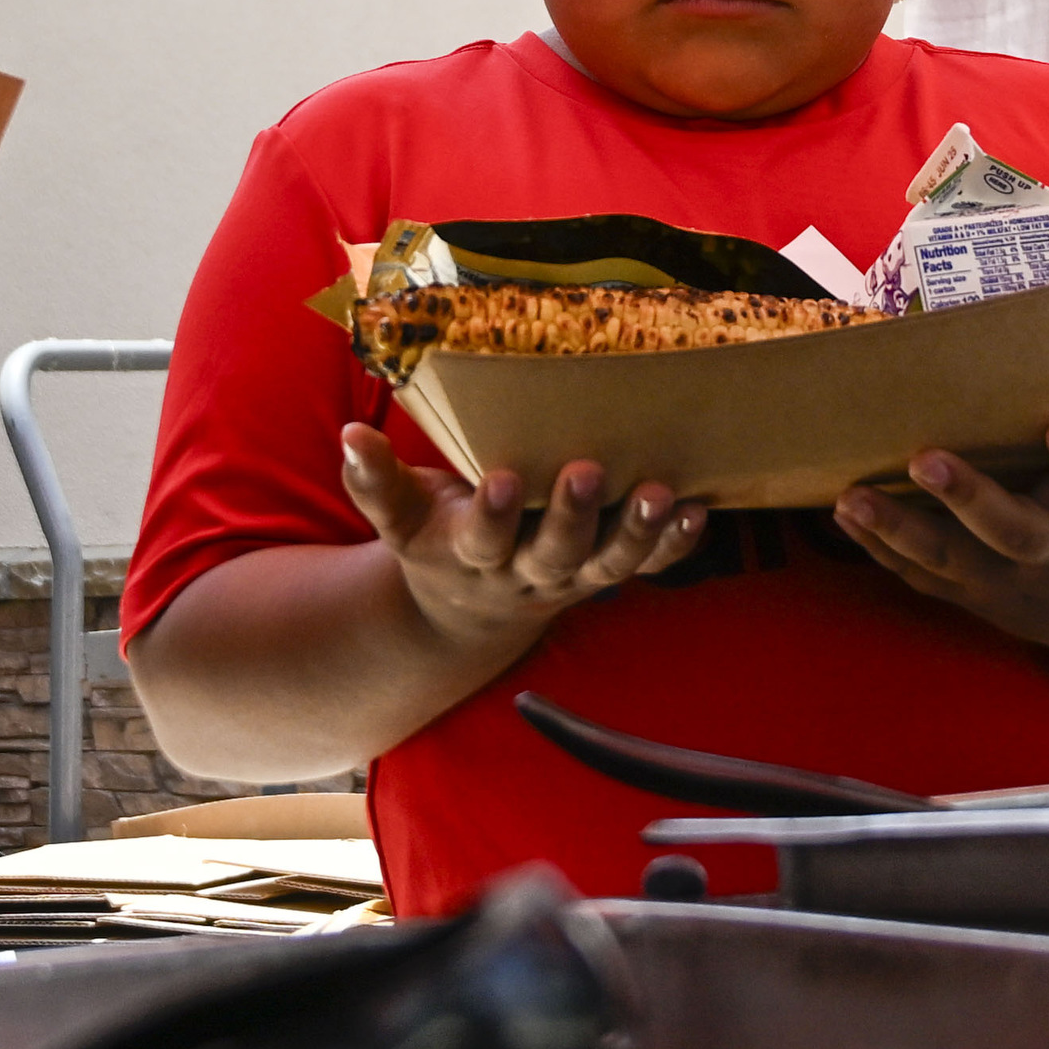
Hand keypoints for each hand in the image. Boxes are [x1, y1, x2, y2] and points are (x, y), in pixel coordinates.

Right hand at [337, 424, 702, 656]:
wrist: (472, 610)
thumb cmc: (438, 539)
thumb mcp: (400, 518)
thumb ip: (376, 483)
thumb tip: (350, 438)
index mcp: (471, 556)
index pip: (482, 539)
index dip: (492, 514)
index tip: (501, 478)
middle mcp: (526, 573)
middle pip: (553, 554)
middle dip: (571, 515)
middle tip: (586, 470)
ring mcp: (573, 577)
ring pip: (609, 565)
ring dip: (637, 532)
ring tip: (660, 493)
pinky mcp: (607, 572)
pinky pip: (647, 565)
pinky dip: (673, 544)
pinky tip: (697, 513)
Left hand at [830, 369, 1048, 676]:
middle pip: (1013, 533)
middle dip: (970, 499)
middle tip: (924, 459)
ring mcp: (1014, 586)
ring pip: (954, 563)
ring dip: (900, 531)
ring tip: (852, 497)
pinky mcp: (980, 601)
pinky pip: (926, 580)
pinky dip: (884, 553)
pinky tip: (845, 518)